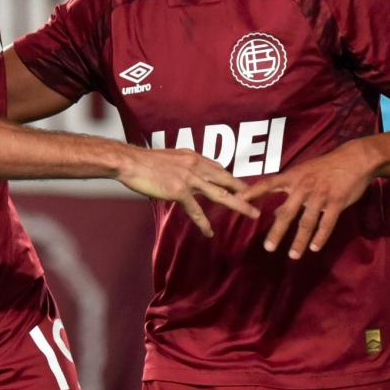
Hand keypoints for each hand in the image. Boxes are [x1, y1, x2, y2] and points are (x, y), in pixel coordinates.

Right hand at [116, 148, 259, 236]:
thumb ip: (182, 166)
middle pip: (226, 179)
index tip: (242, 185)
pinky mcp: (179, 191)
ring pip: (220, 194)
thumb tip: (186, 176)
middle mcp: (196, 166)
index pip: (218, 168)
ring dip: (239, 205)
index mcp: (193, 157)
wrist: (130, 161)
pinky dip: (203, 222)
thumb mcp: (170, 158)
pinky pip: (195, 210)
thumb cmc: (145, 161)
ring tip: (252, 214)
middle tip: (259, 198)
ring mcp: (189, 178)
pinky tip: (210, 232)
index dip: (231, 178)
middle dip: (244, 189)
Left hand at [240, 141, 375, 258]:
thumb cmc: (326, 167)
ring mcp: (321, 195)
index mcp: (294, 177)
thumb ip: (289, 192)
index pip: (269, 184)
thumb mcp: (304, 174)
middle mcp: (304, 186)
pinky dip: (320, 237)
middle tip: (268, 247)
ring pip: (307, 222)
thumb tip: (275, 213)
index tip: (239, 199)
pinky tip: (314, 248)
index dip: (253, 191)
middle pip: (288, 212)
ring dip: (299, 241)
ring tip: (293, 256)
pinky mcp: (337, 201)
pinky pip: (327, 223)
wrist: (355, 158)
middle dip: (277, 231)